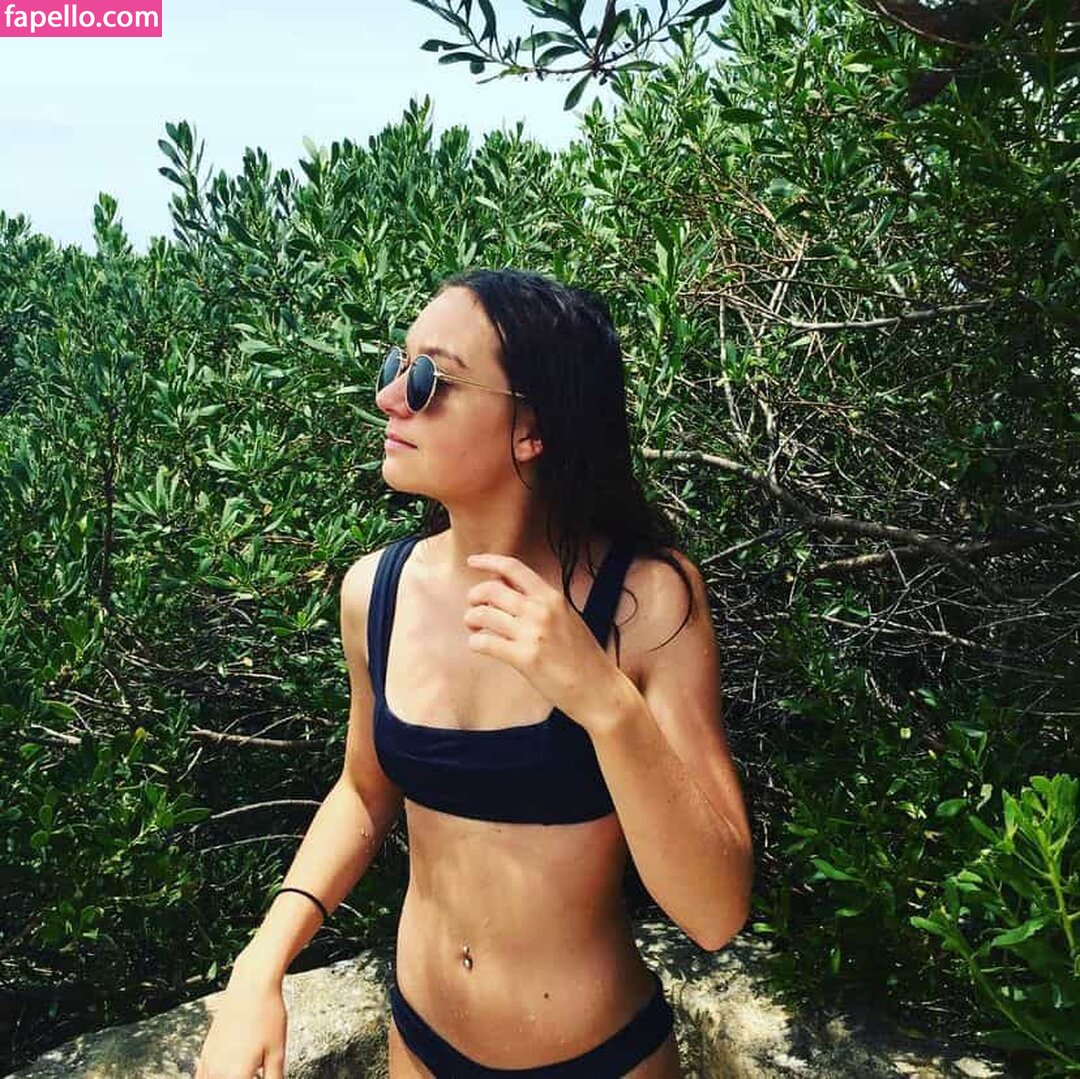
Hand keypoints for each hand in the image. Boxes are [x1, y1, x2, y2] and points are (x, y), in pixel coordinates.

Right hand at [194, 966, 286, 1078]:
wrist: (252, 985)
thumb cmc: (266, 1013)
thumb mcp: (278, 1051)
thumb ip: (274, 1078)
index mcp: (236, 1076)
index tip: (261, 1077)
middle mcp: (217, 1072)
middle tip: (255, 1073)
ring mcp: (207, 1062)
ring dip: (227, 1078)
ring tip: (245, 1072)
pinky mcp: (204, 1052)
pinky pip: (202, 1077)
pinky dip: (213, 1078)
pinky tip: (226, 1073)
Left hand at [463, 552, 620, 730]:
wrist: (598, 688)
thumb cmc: (582, 655)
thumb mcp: (566, 616)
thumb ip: (540, 601)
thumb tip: (506, 586)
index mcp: (552, 597)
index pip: (514, 568)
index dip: (489, 561)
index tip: (473, 561)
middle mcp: (542, 610)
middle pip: (492, 589)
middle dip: (474, 595)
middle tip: (472, 606)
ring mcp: (533, 634)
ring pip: (483, 615)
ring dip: (472, 619)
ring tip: (474, 628)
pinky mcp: (525, 658)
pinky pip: (485, 643)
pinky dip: (475, 642)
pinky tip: (479, 645)